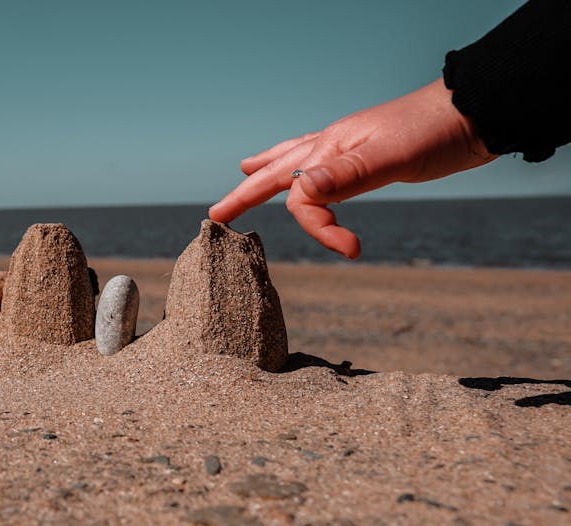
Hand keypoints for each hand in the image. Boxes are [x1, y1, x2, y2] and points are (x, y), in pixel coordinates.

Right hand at [208, 79, 495, 258]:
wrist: (473, 113)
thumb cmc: (433, 133)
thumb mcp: (390, 157)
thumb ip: (344, 175)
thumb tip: (300, 191)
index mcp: (329, 147)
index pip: (303, 197)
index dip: (318, 226)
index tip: (351, 248)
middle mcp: (329, 146)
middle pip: (275, 172)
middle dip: (244, 196)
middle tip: (216, 215)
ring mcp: (345, 148)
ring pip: (294, 160)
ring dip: (267, 172)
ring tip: (245, 172)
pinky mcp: (364, 154)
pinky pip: (320, 161)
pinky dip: (304, 168)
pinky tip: (308, 167)